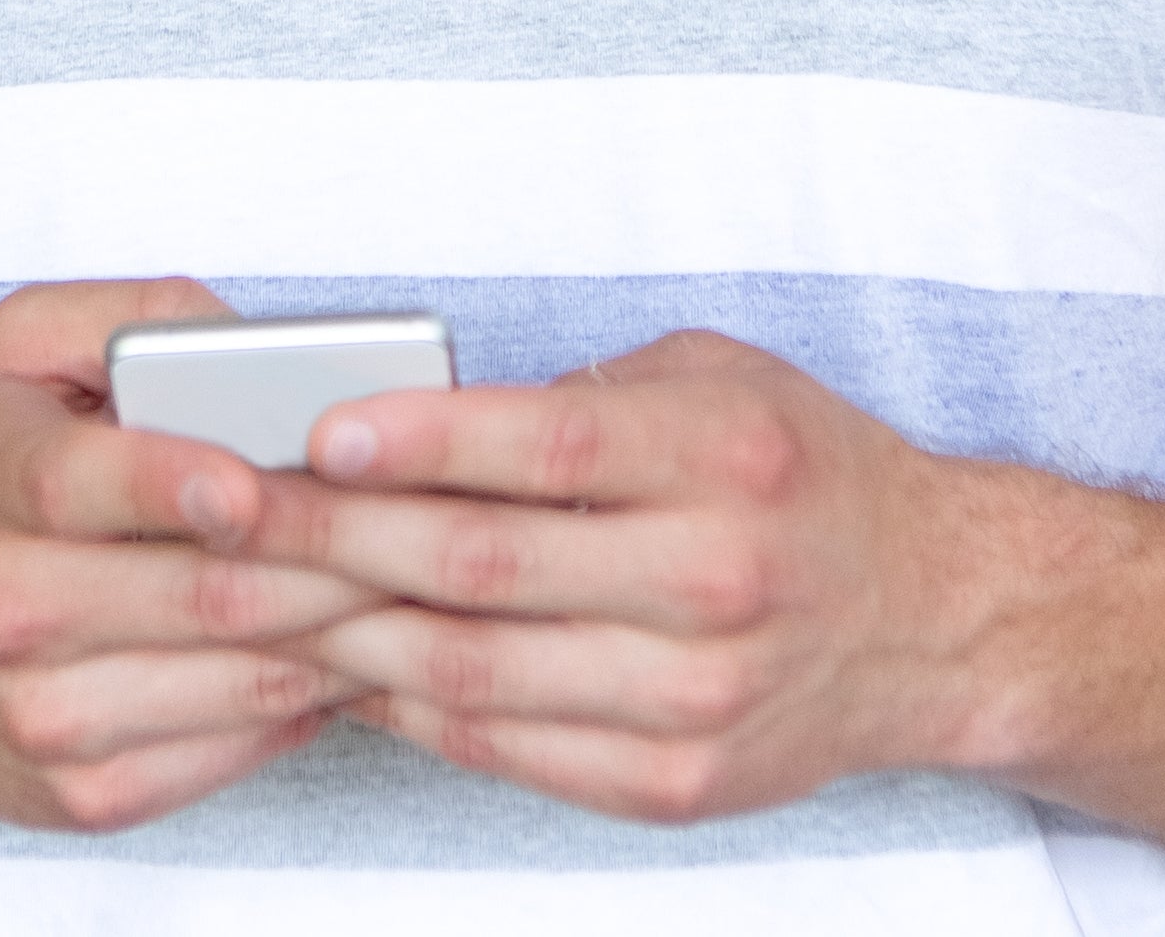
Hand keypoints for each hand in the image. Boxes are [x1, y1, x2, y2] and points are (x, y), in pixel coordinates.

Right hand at [0, 280, 389, 830]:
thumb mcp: (17, 347)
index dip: (181, 482)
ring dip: (348, 633)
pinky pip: (232, 747)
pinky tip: (348, 647)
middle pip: (204, 592)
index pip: (84, 484)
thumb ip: (136, 318)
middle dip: (337, 558)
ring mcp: (38, 714)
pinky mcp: (80, 790)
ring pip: (238, 677)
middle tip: (433, 522)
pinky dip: (310, 698)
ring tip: (420, 581)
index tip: (258, 480)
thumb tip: (259, 348)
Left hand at [265, 330, 1043, 824]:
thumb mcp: (715, 383)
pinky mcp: (673, 782)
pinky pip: (503, 746)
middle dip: (333, 537)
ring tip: (257, 593)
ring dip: (346, 630)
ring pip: (472, 668)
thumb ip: (581, 401)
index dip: (417, 440)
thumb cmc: (804, 476)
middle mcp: (716, 580)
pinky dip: (411, 706)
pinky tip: (349, 664)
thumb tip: (406, 419)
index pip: (542, 449)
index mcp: (725, 458)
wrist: (936, 617)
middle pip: (482, 565)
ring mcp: (695, 697)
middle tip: (227, 510)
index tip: (314, 430)